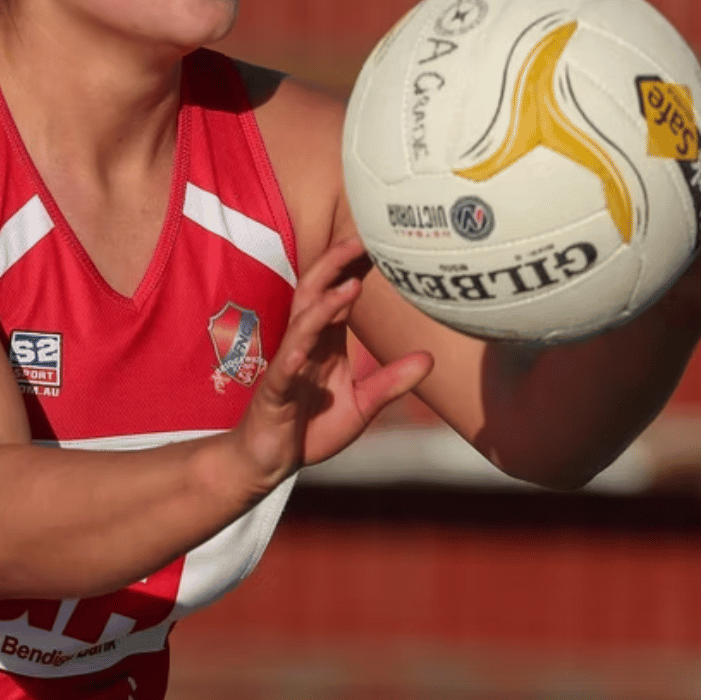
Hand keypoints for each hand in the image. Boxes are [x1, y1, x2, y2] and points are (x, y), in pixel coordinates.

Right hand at [235, 238, 432, 485]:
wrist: (270, 459)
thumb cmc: (311, 426)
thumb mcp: (361, 406)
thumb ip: (391, 382)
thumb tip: (430, 359)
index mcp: (323, 343)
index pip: (337, 295)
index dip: (354, 268)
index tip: (378, 242)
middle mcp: (303, 346)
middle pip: (313, 294)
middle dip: (333, 266)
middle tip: (359, 240)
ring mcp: (286, 366)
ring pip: (300, 326)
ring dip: (322, 306)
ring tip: (348, 287)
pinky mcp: (274, 394)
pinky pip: (282, 372)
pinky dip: (292, 358)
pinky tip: (303, 349)